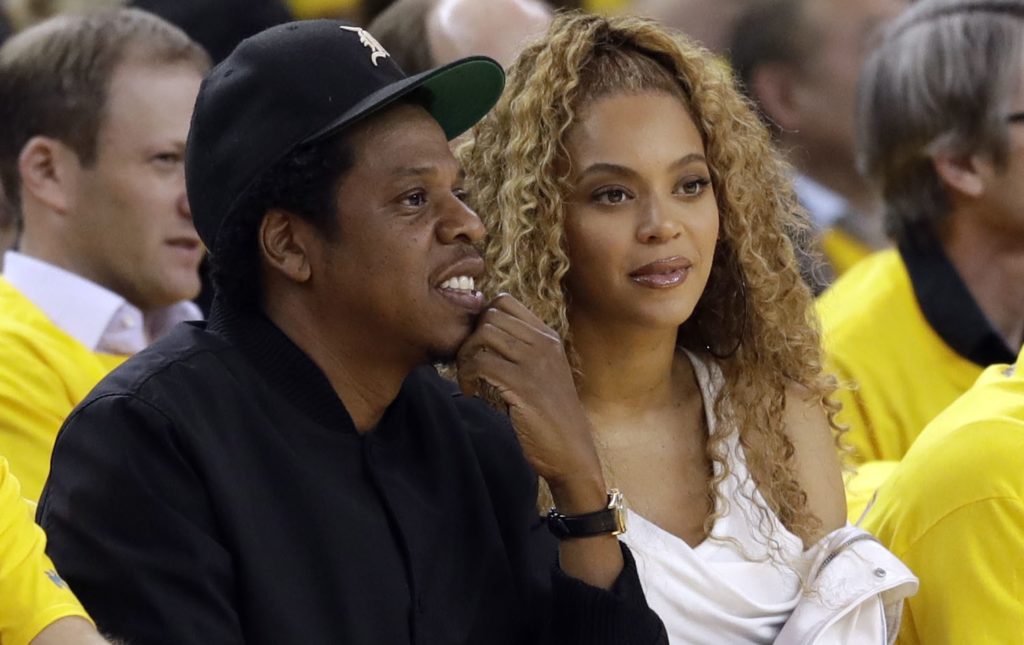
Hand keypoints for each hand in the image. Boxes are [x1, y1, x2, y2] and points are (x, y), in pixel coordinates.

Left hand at [456, 294, 604, 508]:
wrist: (572, 452)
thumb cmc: (552, 418)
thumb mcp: (542, 375)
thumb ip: (521, 352)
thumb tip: (482, 337)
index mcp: (548, 337)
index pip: (505, 301)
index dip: (481, 319)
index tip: (476, 344)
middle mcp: (543, 343)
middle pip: (490, 315)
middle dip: (469, 337)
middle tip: (467, 364)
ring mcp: (535, 362)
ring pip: (483, 334)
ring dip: (466, 356)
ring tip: (468, 378)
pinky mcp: (523, 384)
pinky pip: (481, 363)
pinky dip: (467, 376)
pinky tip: (471, 393)